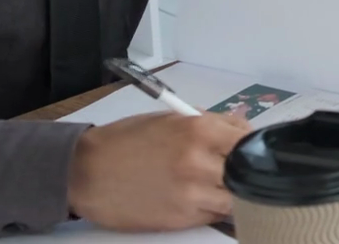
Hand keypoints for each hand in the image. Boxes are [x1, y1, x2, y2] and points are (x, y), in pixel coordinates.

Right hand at [67, 111, 250, 230]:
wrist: (85, 172)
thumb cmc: (127, 141)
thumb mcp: (170, 119)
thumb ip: (210, 123)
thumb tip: (242, 128)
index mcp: (199, 130)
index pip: (249, 141)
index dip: (253, 145)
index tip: (250, 148)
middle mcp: (200, 162)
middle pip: (246, 171)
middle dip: (245, 170)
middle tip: (239, 168)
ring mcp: (192, 194)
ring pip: (236, 199)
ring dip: (233, 193)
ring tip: (220, 185)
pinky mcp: (181, 219)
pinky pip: (213, 215)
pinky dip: (214, 208)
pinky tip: (201, 198)